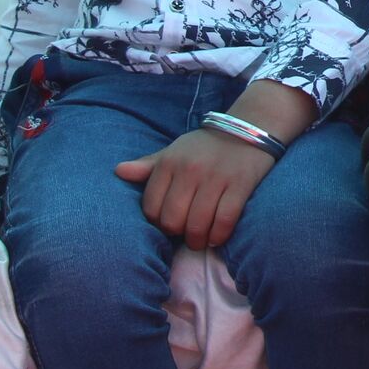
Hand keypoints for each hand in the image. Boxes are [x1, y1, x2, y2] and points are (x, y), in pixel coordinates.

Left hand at [112, 77, 313, 247]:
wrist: (249, 128)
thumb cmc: (206, 147)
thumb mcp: (174, 152)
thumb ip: (148, 166)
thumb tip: (119, 171)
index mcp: (169, 162)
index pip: (151, 208)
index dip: (158, 222)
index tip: (169, 223)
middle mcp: (190, 170)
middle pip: (173, 220)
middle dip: (178, 233)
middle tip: (186, 234)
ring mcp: (216, 177)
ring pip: (197, 224)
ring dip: (198, 240)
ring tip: (201, 240)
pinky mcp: (241, 184)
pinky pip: (224, 220)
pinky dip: (219, 235)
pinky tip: (217, 237)